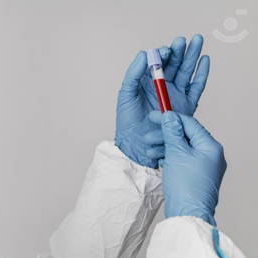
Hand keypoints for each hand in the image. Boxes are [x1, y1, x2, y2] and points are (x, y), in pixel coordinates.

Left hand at [116, 35, 209, 167]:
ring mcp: (175, 96)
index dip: (164, 53)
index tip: (167, 50)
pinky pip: (196, 88)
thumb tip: (144, 53)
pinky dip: (201, 74)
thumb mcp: (126, 94)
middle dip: (181, 50)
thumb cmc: (127, 121)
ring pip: (186, 72)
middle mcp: (162, 87)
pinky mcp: (185, 107)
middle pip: (174, 64)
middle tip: (185, 39)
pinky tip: (204, 60)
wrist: (136, 145)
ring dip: (192, 56)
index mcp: (147, 82)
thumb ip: (134, 73)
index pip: (158, 63)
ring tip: (198, 41)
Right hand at [151, 111, 225, 225]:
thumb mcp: (176, 153)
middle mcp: (210, 155)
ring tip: (149, 151)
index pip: (189, 124)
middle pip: (184, 136)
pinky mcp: (194, 175)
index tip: (154, 116)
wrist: (188, 213)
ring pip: (180, 148)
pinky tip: (158, 159)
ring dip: (163, 147)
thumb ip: (172, 132)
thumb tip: (169, 116)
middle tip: (148, 136)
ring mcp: (203, 166)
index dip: (170, 118)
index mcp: (210, 147)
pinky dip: (168, 157)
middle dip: (164, 135)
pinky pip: (180, 160)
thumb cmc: (186, 186)